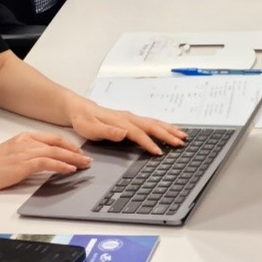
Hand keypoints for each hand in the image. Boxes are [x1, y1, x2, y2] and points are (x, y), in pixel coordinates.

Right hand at [0, 131, 93, 192]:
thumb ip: (28, 153)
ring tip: (84, 165)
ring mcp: (25, 151)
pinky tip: (70, 170)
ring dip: (73, 159)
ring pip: (56, 152)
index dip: (70, 145)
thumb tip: (46, 161)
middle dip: (76, 152)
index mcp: (25, 137)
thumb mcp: (12, 154)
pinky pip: (48, 162)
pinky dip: (61, 165)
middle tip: (88, 159)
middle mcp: (27, 142)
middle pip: (59, 144)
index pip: (54, 138)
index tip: (80, 151)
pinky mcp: (23, 163)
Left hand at [68, 100, 186, 155]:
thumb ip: (107, 131)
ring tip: (182, 136)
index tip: (159, 152)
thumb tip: (123, 133)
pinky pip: (151, 123)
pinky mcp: (132, 120)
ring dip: (169, 129)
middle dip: (167, 134)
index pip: (138, 133)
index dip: (149, 143)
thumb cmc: (84, 120)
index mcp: (120, 121)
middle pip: (152, 126)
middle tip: (180, 142)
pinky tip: (170, 131)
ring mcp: (132, 118)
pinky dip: (163, 126)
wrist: (79, 109)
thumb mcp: (90, 127)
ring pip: (154, 123)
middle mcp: (129, 118)